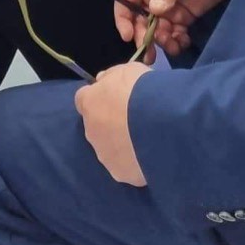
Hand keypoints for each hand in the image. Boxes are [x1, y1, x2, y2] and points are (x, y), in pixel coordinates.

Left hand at [74, 62, 150, 185]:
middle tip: (132, 119)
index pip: (83, 99)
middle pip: (96, 126)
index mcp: (89, 104)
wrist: (160, 123)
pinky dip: (133, 161)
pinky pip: (124, 165)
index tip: (113, 98)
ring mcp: (104, 155)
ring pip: (109, 149)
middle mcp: (91, 132)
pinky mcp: (120, 173)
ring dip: (121, 143)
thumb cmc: (142, 90)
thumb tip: (102, 82)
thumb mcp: (127, 70)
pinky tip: (149, 155)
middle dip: (110, 123)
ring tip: (144, 139)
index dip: (97, 98)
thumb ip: (111, 77)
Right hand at [116, 0, 234, 59]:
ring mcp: (170, 9)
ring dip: (162, 42)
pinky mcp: (185, 17)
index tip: (128, 36)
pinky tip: (184, 42)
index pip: (126, 1)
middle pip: (141, 21)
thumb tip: (154, 11)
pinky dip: (177, 41)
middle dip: (144, 37)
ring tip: (174, 46)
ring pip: (158, 31)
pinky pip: (176, 34)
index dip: (123, 19)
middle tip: (151, 53)